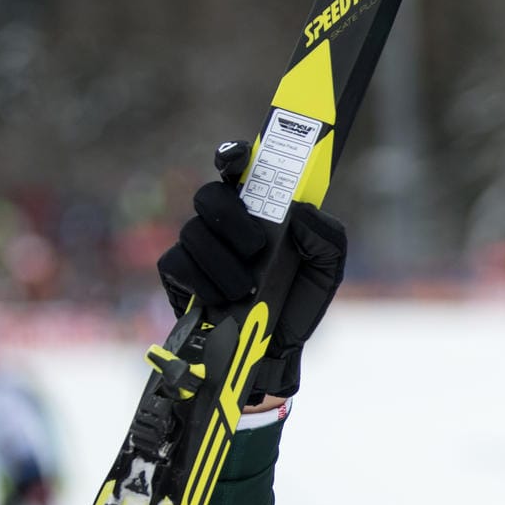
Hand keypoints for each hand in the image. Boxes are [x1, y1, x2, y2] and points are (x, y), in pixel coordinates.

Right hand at [156, 140, 347, 401]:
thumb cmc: (299, 300)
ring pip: (193, 232)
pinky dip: (204, 283)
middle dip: (231, 220)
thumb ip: (326, 235)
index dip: (233, 155)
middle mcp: (224, 222)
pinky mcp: (177, 274)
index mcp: (258, 210)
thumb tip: (299, 210)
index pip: (237, 168)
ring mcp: (197, 246)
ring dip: (224, 265)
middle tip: (255, 247)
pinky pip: (177, 263)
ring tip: (245, 289)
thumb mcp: (327, 268)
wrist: (275, 349)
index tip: (237, 159)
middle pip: (208, 195)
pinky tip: (222, 299)